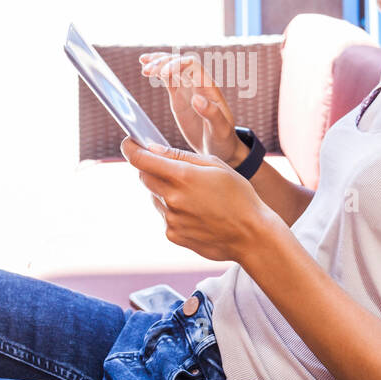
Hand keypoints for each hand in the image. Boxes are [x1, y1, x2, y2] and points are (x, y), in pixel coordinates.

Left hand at [120, 137, 274, 261]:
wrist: (251, 235)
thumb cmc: (239, 196)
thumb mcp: (216, 166)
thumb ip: (180, 156)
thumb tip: (153, 148)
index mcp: (183, 176)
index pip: (141, 159)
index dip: (130, 149)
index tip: (129, 143)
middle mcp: (172, 198)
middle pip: (144, 177)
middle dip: (151, 168)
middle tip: (172, 169)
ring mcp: (171, 219)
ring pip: (155, 197)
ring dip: (165, 191)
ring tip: (195, 196)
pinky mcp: (173, 235)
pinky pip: (165, 215)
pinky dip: (174, 210)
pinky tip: (197, 212)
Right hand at [138, 51, 244, 165]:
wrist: (220, 149)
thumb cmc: (224, 140)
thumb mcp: (221, 130)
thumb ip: (211, 114)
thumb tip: (197, 98)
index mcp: (209, 89)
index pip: (193, 66)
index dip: (177, 64)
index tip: (163, 73)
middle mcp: (198, 85)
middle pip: (180, 63)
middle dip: (164, 62)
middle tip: (147, 71)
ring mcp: (188, 90)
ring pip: (172, 68)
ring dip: (158, 64)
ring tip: (143, 66)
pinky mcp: (179, 98)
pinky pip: (168, 80)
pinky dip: (157, 73)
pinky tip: (145, 70)